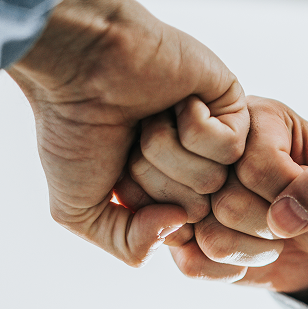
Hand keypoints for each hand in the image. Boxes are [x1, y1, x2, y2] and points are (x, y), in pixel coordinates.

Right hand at [6, 0, 247, 265]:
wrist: (80, 63)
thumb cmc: (73, 129)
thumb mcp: (79, 210)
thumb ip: (127, 246)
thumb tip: (179, 227)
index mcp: (160, 194)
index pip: (176, 239)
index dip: (141, 213)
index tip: (116, 177)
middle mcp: (191, 170)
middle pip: (195, 212)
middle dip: (153, 180)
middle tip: (130, 141)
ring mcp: (216, 139)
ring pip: (213, 181)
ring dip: (169, 151)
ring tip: (148, 118)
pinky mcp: (234, 106)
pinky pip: (230, 149)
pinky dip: (192, 128)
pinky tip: (175, 101)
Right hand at [162, 97, 307, 297]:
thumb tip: (284, 215)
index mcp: (258, 118)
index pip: (254, 164)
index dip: (288, 195)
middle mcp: (214, 148)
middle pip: (222, 198)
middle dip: (269, 225)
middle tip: (289, 222)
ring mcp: (193, 192)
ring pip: (203, 231)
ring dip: (250, 250)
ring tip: (271, 239)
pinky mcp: (183, 232)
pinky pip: (190, 262)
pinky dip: (226, 272)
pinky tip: (247, 258)